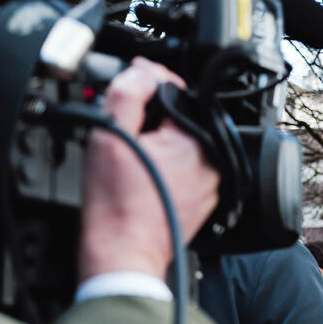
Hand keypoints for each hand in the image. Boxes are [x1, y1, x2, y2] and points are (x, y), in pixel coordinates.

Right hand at [78, 58, 218, 282]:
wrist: (122, 250)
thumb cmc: (116, 203)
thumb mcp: (110, 134)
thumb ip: (127, 94)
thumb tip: (143, 73)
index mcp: (196, 141)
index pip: (177, 94)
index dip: (151, 83)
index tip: (135, 81)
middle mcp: (212, 162)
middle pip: (182, 120)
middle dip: (155, 116)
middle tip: (128, 125)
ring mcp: (212, 184)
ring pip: (187, 145)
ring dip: (163, 142)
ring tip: (135, 156)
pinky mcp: (205, 201)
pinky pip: (189, 170)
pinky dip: (170, 166)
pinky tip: (147, 176)